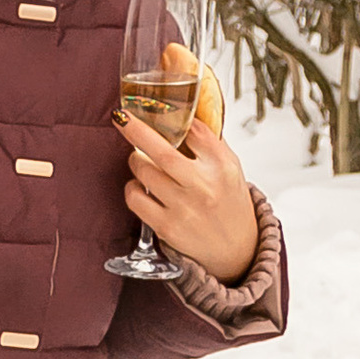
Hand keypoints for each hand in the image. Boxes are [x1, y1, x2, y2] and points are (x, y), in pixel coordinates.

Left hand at [120, 109, 260, 283]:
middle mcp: (204, 186)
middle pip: (163, 152)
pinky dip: (132, 187)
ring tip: (139, 158)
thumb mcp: (231, 168)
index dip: (176, 119)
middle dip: (137, 130)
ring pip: (144, 172)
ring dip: (135, 160)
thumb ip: (210, 143)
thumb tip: (184, 114)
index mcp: (223, 167)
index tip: (160, 109)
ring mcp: (183, 208)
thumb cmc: (229, 203)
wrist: (236, 249)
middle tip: (123, 117)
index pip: (197, 132)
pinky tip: (139, 185)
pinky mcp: (166, 226)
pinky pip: (135, 199)